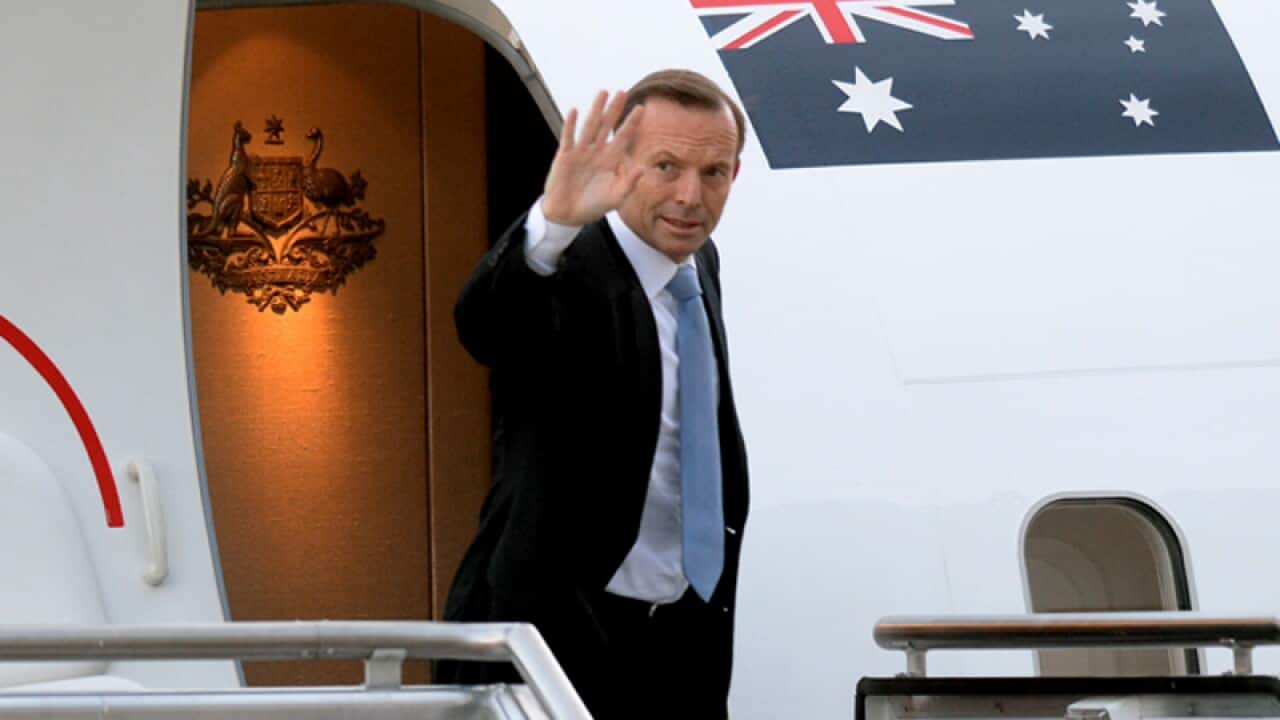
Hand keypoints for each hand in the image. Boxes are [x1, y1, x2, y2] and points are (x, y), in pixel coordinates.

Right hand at [541, 90, 644, 225]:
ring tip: (603, 93)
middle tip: (623, 92)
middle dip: (615, 110)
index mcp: (610, 160)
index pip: (623, 137)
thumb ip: (628, 183)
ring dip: (596, 110)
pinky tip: (574, 111)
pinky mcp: (565, 156)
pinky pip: (569, 137)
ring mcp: (580, 152)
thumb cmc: (593, 206)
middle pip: (607, 126)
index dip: (631, 123)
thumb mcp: (615, 198)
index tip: (641, 108)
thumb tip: (642, 168)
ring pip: (590, 126)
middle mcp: (597, 152)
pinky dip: (571, 125)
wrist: (568, 215)